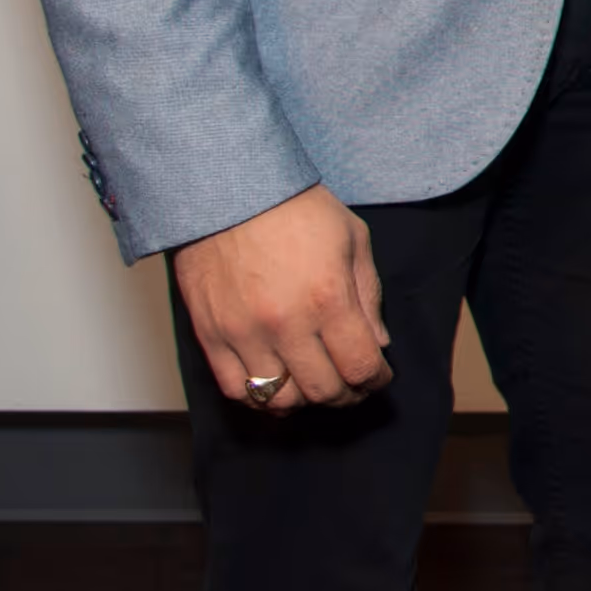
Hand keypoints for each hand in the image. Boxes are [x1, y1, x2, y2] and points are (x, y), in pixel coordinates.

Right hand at [172, 185, 390, 412]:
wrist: (228, 190)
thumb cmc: (295, 208)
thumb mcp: (352, 239)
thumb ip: (368, 296)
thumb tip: (378, 344)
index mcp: (328, 298)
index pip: (360, 366)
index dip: (376, 380)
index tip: (378, 376)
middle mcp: (286, 324)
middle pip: (324, 390)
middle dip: (347, 394)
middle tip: (352, 385)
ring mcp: (244, 334)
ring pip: (280, 400)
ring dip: (305, 399)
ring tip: (314, 384)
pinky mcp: (211, 336)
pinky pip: (236, 390)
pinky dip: (260, 399)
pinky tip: (276, 385)